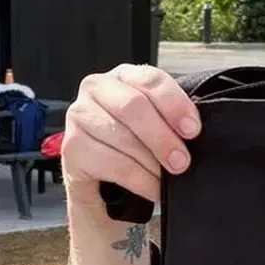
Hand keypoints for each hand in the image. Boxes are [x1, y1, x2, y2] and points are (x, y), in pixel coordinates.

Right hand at [62, 64, 200, 213]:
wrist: (105, 181)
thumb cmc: (137, 146)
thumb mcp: (157, 125)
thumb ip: (171, 120)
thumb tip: (193, 133)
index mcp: (124, 76)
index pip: (151, 80)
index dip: (175, 105)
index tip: (193, 131)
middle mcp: (97, 87)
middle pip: (133, 106)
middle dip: (162, 138)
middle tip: (182, 162)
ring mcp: (79, 114)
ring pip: (122, 137)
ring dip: (151, 164)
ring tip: (167, 179)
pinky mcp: (71, 145)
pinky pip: (111, 163)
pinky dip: (138, 180)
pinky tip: (152, 189)